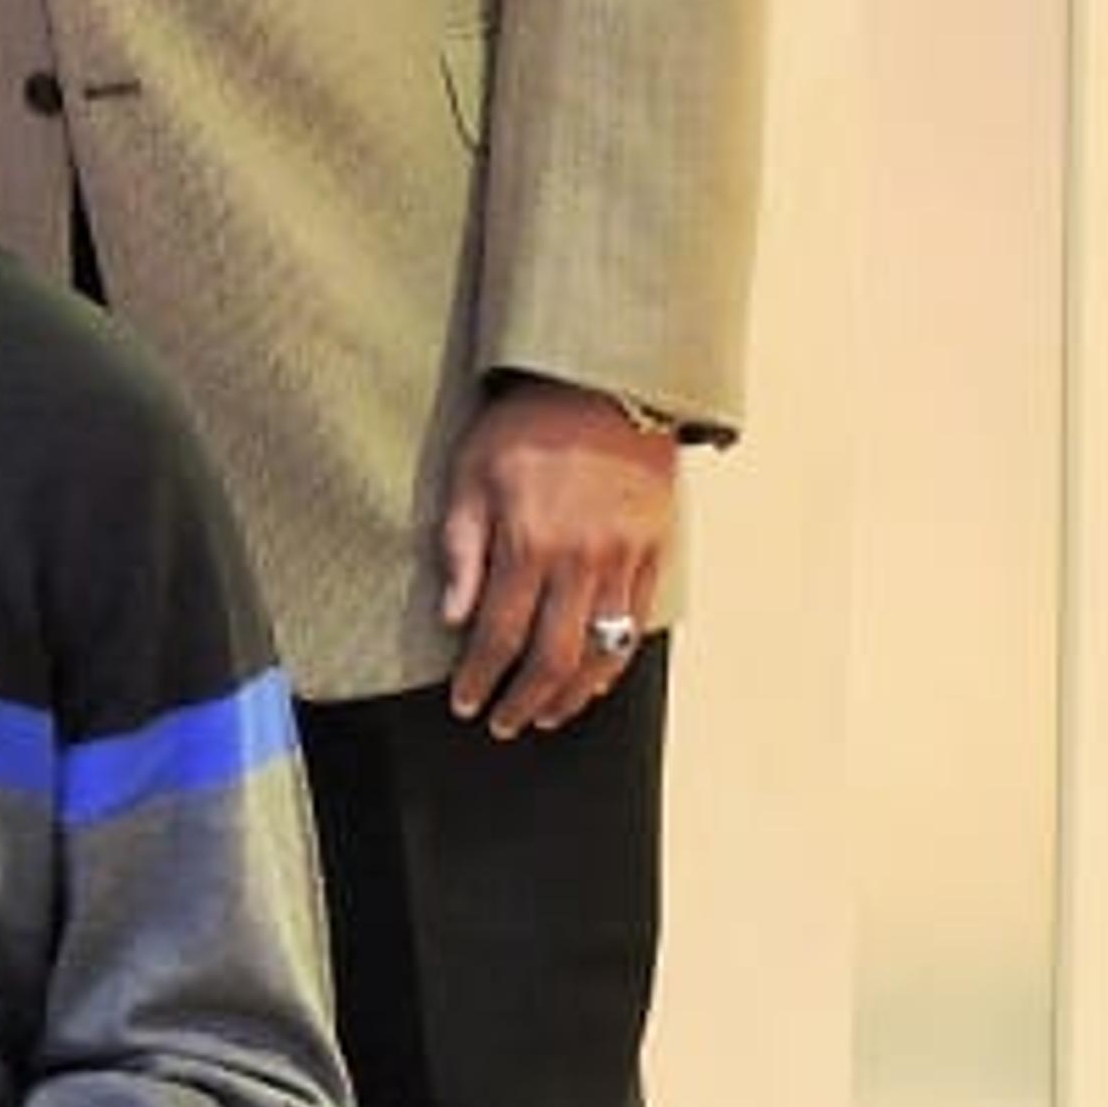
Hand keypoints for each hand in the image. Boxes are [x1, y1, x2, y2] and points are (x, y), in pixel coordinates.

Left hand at [437, 381, 676, 738]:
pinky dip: (615, 662)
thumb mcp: (471, 474)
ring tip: (547, 715)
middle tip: (503, 723)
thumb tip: (452, 617)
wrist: (604, 383)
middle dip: (524, 700)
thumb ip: (461, 548)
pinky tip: (595, 680)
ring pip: (601, 651)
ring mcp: (624, 559)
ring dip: (572, 694)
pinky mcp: (656, 551)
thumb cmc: (526, 425)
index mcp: (529, 542)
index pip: (499, 634)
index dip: (480, 677)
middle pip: (552, 657)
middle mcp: (580, 560)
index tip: (465, 703)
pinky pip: (637, 623)